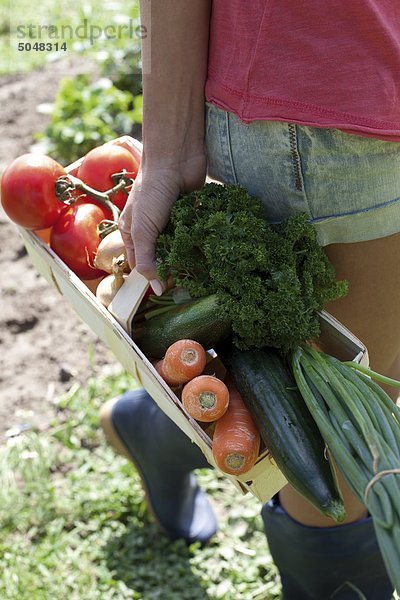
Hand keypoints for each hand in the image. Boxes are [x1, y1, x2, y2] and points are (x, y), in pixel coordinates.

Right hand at [119, 152, 206, 293]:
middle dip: (175, 269)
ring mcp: (172, 222)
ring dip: (191, 258)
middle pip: (163, 258)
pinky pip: (197, 234)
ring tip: (204, 273)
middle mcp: (152, 229)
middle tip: (190, 284)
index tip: (168, 291)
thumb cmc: (151, 192)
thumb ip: (148, 261)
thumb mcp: (142, 230)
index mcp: (132, 233)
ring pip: (182, 248)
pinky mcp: (191, 215)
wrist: (175, 159)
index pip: (140, 264)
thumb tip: (156, 290)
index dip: (152, 278)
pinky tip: (213, 253)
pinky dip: (203, 242)